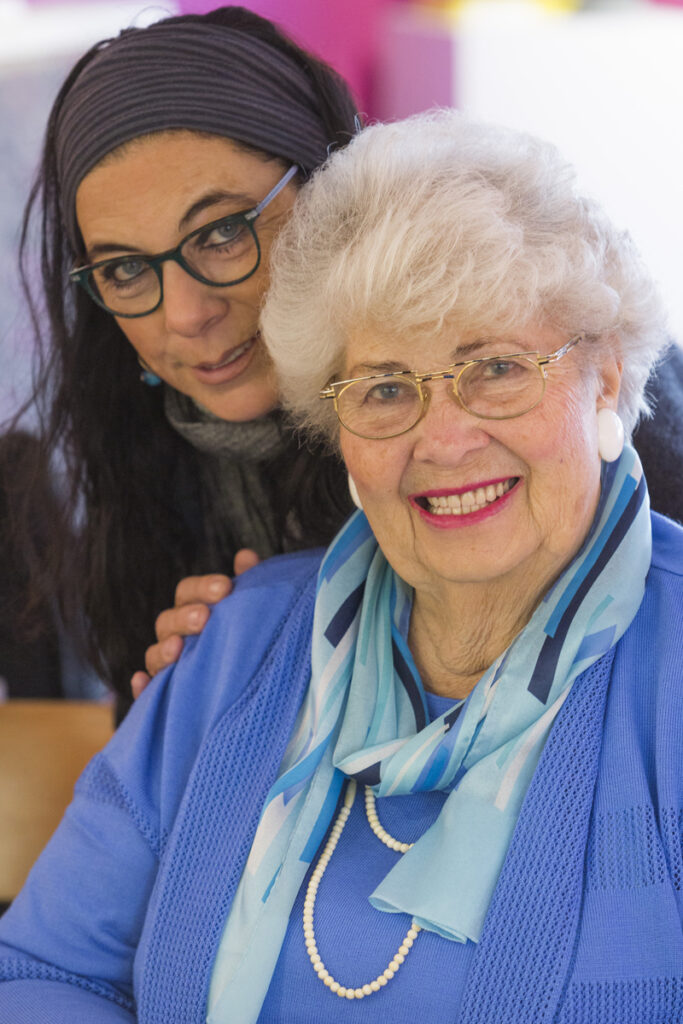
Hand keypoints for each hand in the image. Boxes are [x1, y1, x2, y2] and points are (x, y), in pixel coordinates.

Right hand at [130, 550, 260, 697]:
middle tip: (205, 618)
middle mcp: (176, 637)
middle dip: (184, 618)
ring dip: (162, 650)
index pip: (187, 592)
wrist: (253, 689)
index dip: (202, 588)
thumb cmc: (250, 638)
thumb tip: (246, 556)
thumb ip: (250, 584)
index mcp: (193, 611)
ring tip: (177, 648)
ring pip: (154, 655)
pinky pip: (146, 694)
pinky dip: (141, 688)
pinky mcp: (165, 698)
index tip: (226, 587)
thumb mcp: (253, 611)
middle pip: (167, 621)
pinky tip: (142, 681)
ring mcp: (168, 668)